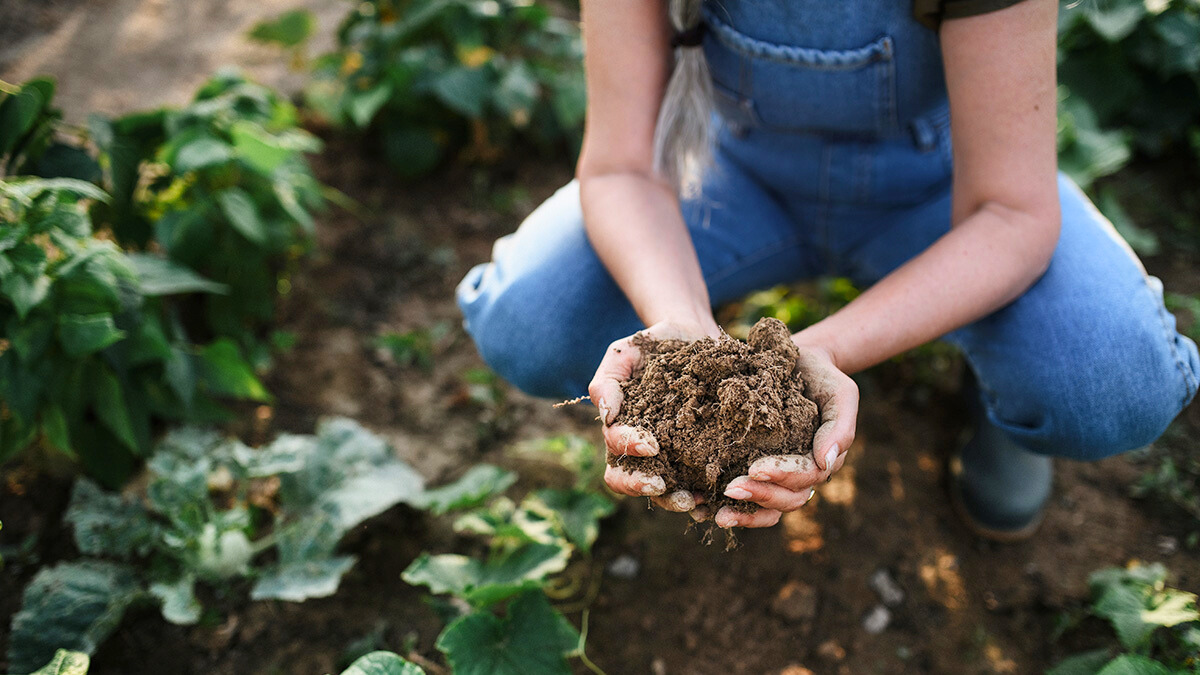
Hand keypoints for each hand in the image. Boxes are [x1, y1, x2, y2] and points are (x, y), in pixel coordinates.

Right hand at [588, 319, 719, 512]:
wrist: (694, 336)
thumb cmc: (653, 345)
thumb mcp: (625, 353)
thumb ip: (607, 381)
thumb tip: (606, 415)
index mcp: (621, 427)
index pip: (615, 448)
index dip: (629, 450)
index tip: (651, 445)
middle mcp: (642, 448)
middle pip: (628, 480)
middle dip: (642, 486)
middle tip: (662, 485)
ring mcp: (671, 455)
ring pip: (662, 490)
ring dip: (674, 499)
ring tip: (694, 500)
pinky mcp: (699, 455)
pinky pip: (697, 483)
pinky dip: (705, 496)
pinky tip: (716, 497)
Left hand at [708, 343, 858, 528]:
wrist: (796, 363)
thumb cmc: (821, 377)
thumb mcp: (840, 393)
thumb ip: (840, 426)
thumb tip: (826, 462)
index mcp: (821, 460)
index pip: (805, 477)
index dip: (782, 476)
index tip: (755, 468)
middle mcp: (800, 475)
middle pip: (785, 499)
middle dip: (759, 496)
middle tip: (730, 489)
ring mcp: (777, 476)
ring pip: (767, 508)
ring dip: (744, 514)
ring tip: (718, 514)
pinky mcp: (752, 469)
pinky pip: (746, 499)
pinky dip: (728, 507)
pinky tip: (701, 509)